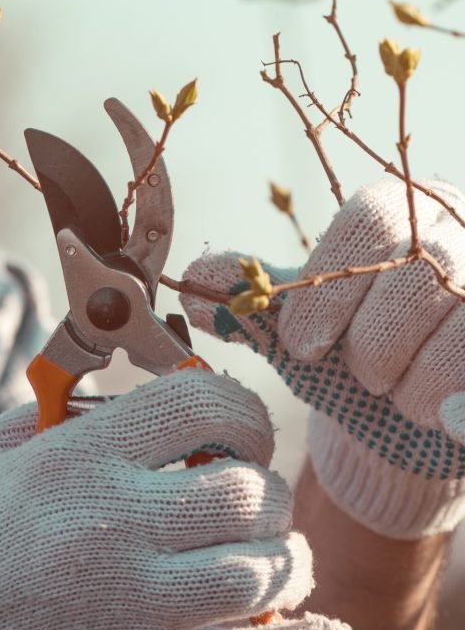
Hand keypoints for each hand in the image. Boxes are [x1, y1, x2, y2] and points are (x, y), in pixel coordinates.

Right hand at [0, 371, 357, 629]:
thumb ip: (56, 413)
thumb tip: (124, 394)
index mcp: (75, 460)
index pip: (199, 405)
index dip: (239, 406)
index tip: (237, 426)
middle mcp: (113, 525)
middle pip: (247, 490)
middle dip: (262, 485)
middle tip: (244, 492)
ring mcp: (132, 604)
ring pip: (262, 569)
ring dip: (280, 555)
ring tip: (264, 550)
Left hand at [181, 179, 464, 537]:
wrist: (409, 417)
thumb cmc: (353, 361)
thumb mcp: (300, 332)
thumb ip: (254, 306)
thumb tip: (193, 282)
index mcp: (403, 212)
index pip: (371, 220)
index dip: (327, 291)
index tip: (301, 346)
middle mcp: (463, 229)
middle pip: (417, 272)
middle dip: (372, 345)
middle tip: (361, 376)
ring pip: (463, 320)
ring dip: (413, 382)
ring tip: (401, 395)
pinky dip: (452, 405)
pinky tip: (443, 414)